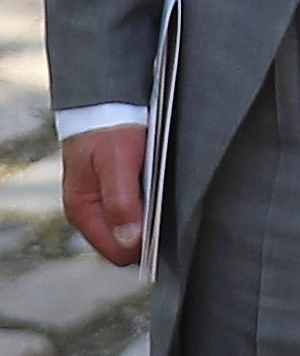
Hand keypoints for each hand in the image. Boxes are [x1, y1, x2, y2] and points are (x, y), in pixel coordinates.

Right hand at [62, 123, 147, 266]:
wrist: (105, 103)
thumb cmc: (107, 130)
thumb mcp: (117, 163)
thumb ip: (121, 202)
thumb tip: (129, 240)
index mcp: (82, 210)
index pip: (116, 252)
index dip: (141, 245)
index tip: (160, 226)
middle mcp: (89, 212)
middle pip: (125, 245)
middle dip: (146, 232)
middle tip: (161, 206)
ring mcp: (101, 205)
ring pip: (132, 230)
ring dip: (148, 218)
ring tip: (156, 193)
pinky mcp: (114, 195)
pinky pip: (135, 213)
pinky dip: (148, 206)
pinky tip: (154, 189)